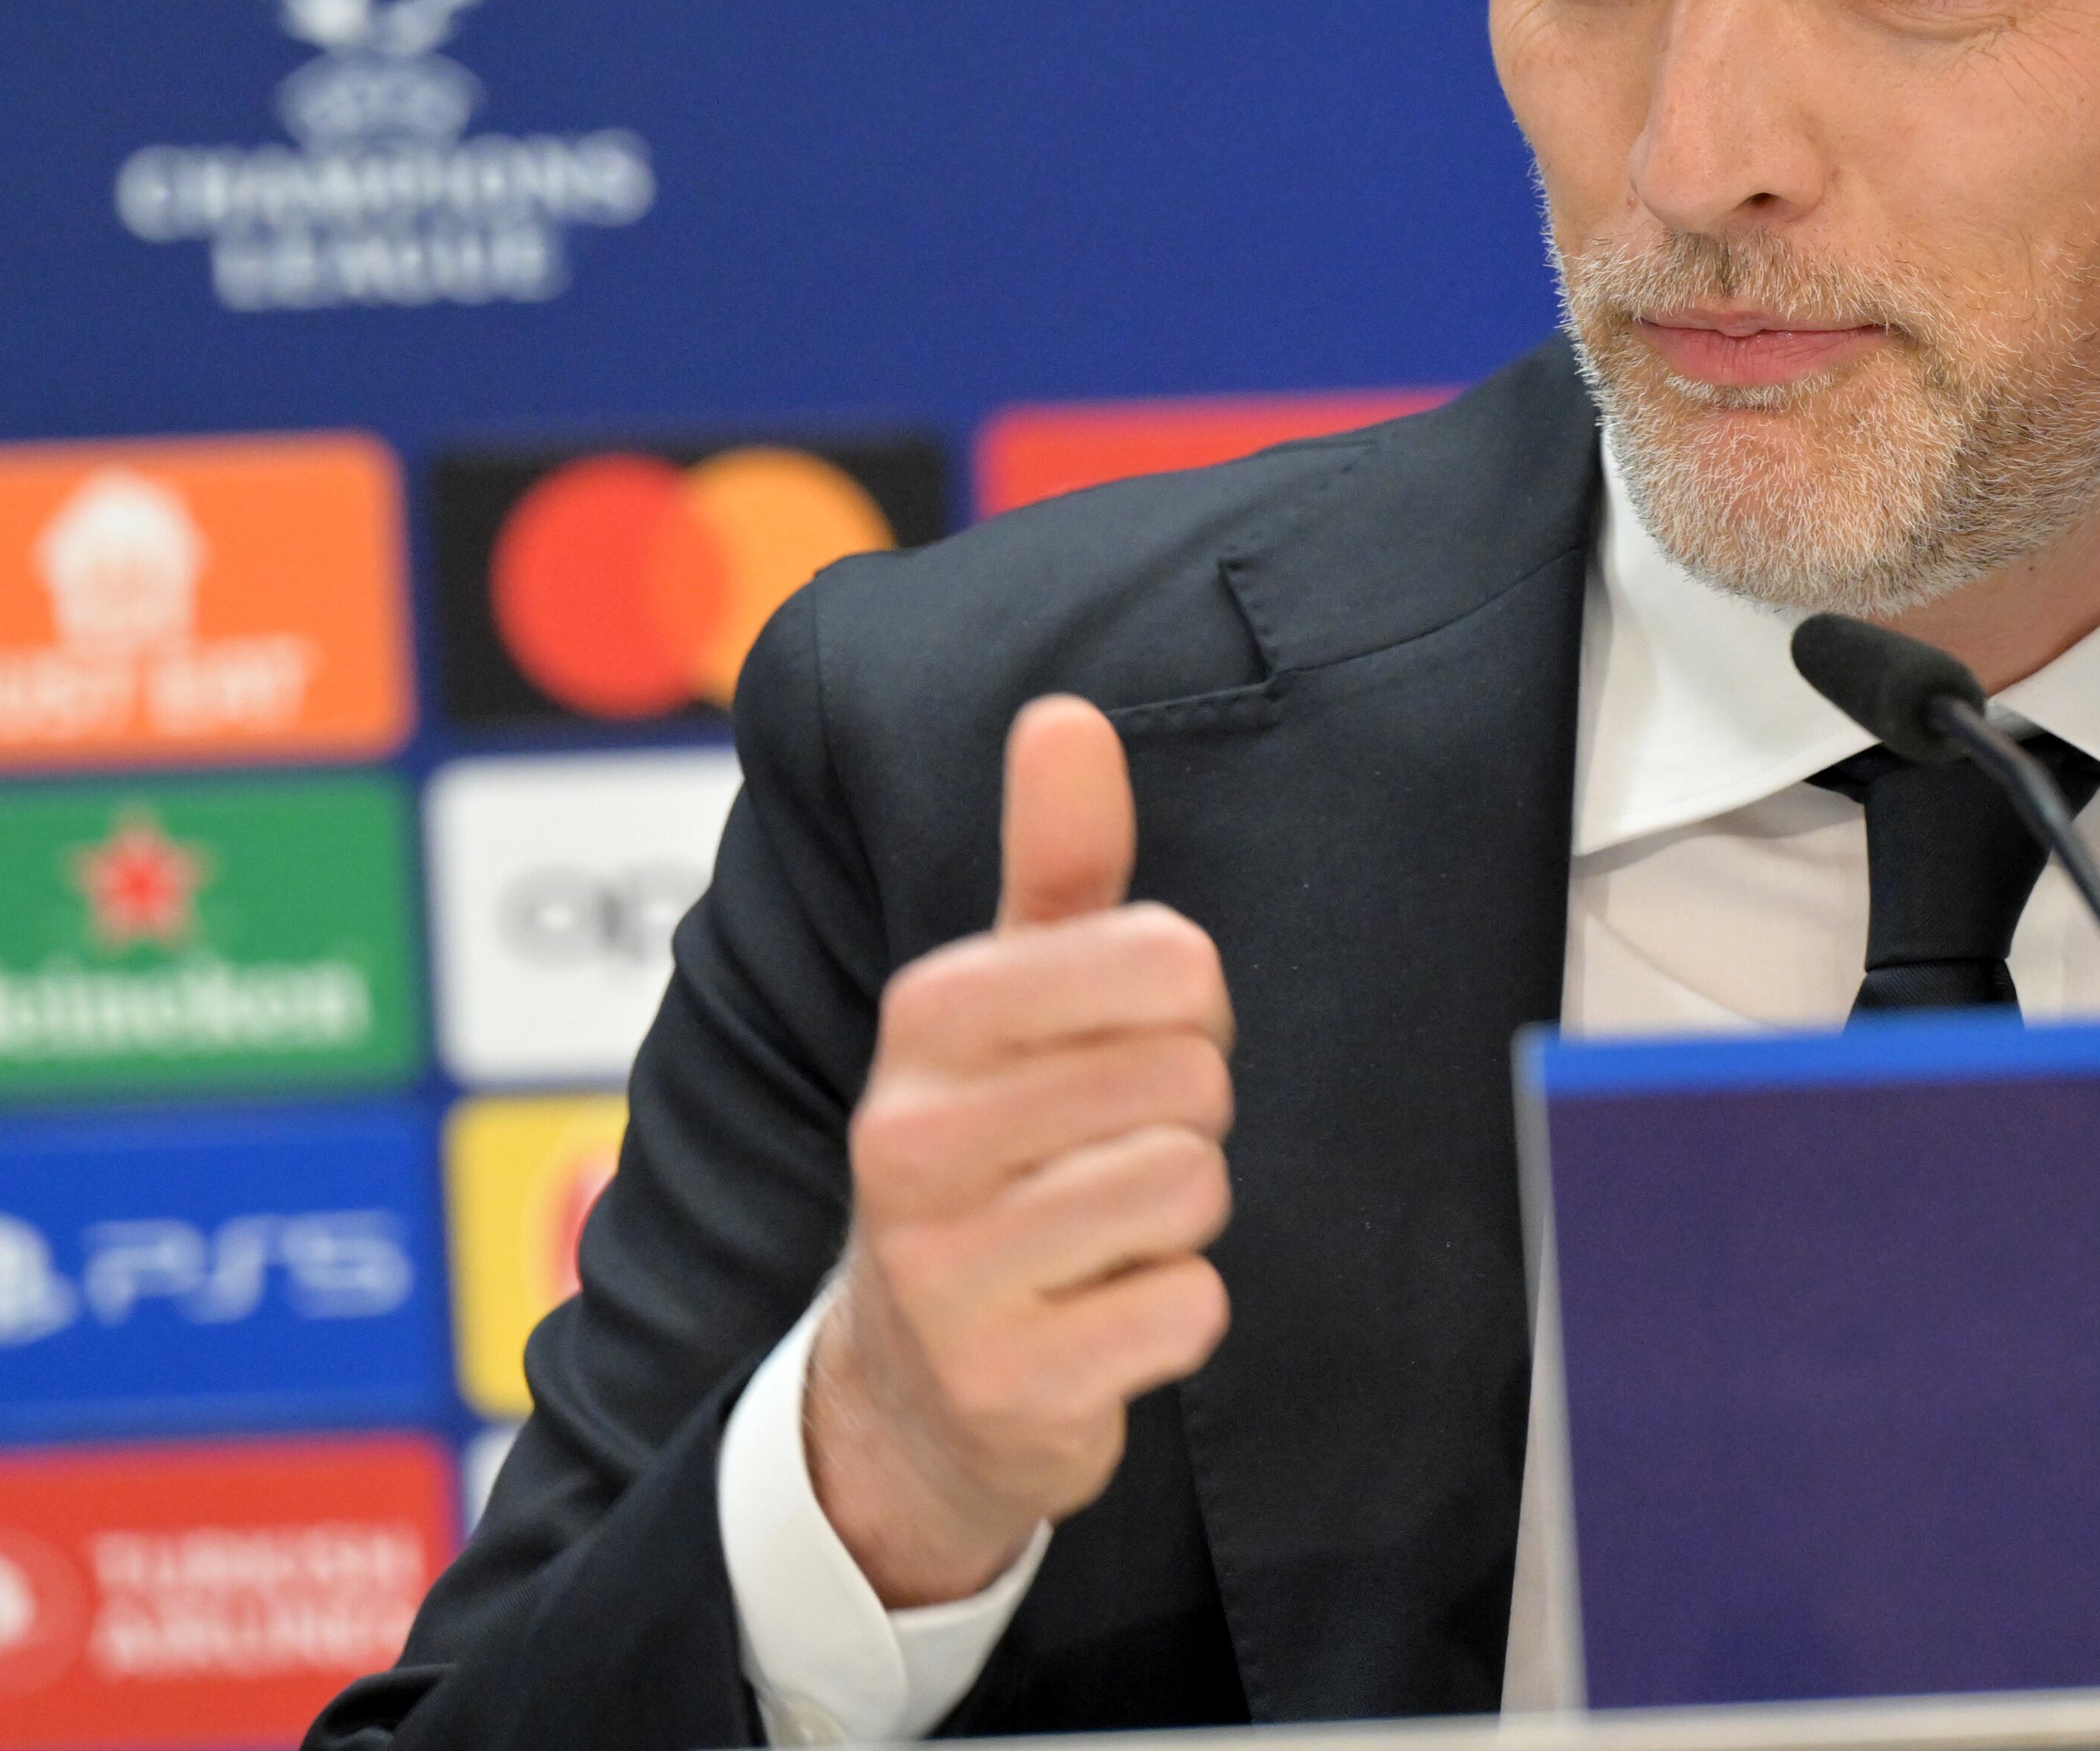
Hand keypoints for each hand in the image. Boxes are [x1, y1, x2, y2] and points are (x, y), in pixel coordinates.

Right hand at [806, 695, 1236, 1604]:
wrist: (908, 1381)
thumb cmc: (991, 1151)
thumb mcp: (1011, 998)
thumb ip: (1056, 859)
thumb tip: (1063, 714)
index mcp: (927, 1016)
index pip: (1167, 957)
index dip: (1188, 1003)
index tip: (1131, 1041)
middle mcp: (909, 1138)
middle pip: (1191, 1076)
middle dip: (1184, 1114)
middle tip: (1109, 1147)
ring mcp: (947, 1272)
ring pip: (1191, 1185)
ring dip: (1179, 1214)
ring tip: (1098, 1229)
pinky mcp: (1006, 1386)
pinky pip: (1188, 1309)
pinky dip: (1174, 1313)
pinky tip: (1096, 1313)